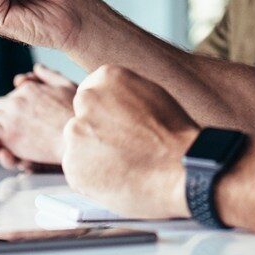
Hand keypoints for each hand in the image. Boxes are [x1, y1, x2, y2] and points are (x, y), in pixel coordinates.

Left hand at [0, 64, 75, 169]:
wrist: (77, 137)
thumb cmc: (77, 114)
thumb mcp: (67, 87)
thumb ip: (50, 76)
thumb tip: (37, 67)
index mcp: (30, 88)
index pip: (11, 94)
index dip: (6, 103)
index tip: (5, 108)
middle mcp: (17, 99)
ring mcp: (11, 116)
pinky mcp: (7, 133)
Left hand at [61, 65, 198, 218]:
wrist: (181, 168)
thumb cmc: (174, 134)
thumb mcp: (151, 94)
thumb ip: (124, 95)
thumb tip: (111, 105)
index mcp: (106, 77)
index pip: (92, 93)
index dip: (106, 113)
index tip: (118, 126)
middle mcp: (87, 100)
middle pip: (82, 117)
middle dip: (95, 131)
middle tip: (121, 147)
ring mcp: (77, 132)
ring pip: (78, 144)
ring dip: (93, 155)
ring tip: (124, 165)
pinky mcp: (72, 165)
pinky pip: (78, 171)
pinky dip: (92, 178)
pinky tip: (117, 177)